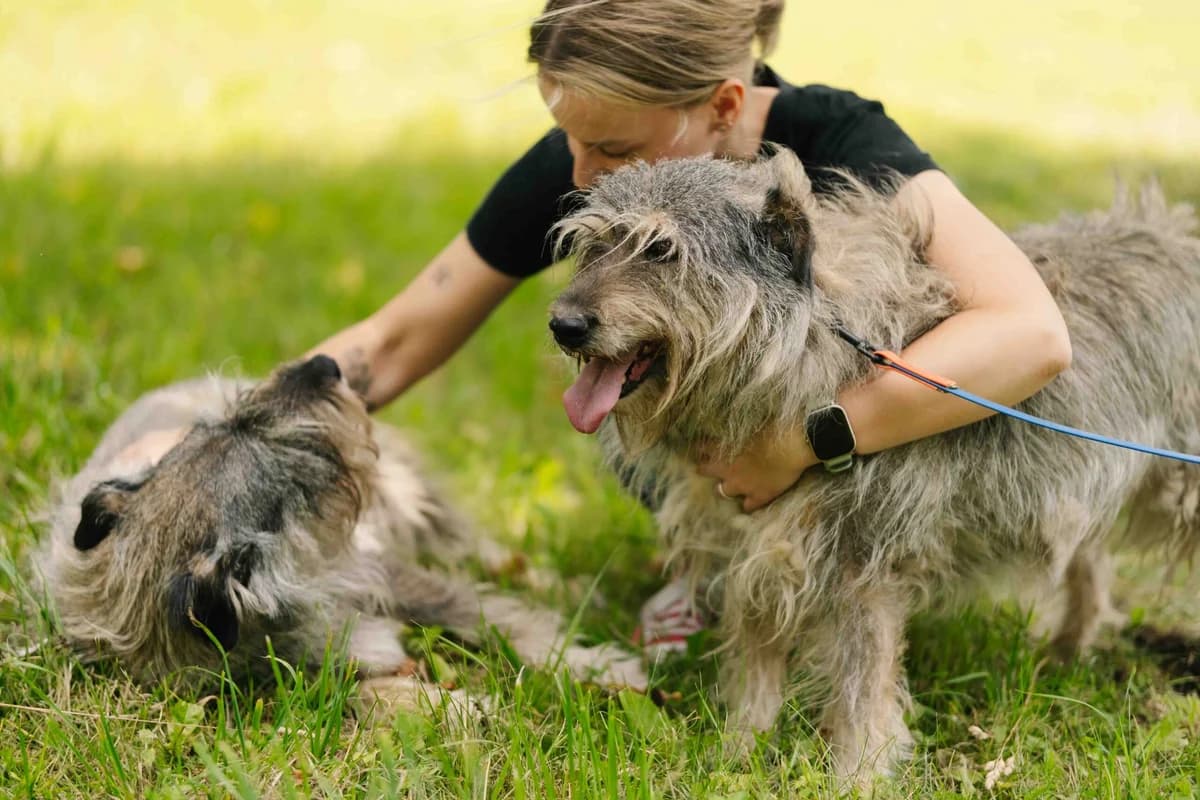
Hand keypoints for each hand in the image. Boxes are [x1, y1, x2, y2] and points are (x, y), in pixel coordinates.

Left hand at [696, 425, 818, 511]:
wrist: (791, 446)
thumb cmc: (773, 429)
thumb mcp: (748, 428)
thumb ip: (737, 434)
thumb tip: (734, 432)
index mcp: (724, 448)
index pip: (702, 448)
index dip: (701, 449)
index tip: (701, 449)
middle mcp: (728, 470)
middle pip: (705, 471)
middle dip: (705, 469)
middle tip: (705, 468)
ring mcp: (742, 485)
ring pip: (723, 491)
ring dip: (726, 488)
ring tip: (729, 487)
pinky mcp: (759, 496)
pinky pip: (748, 507)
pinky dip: (748, 505)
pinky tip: (750, 504)